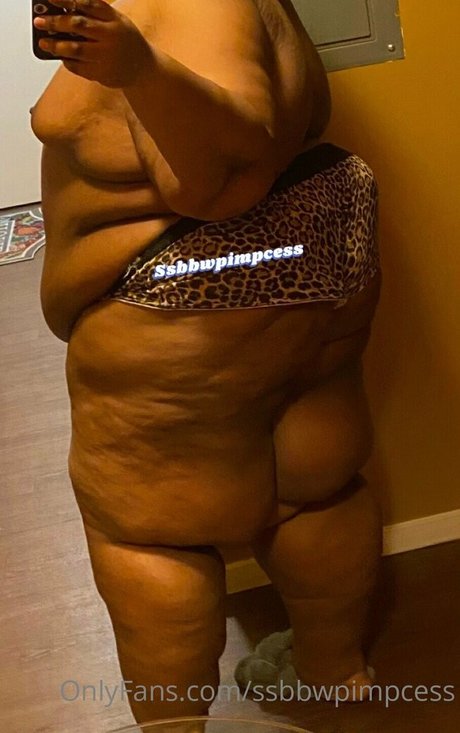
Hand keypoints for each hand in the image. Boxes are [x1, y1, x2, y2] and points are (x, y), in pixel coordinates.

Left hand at [33, 0, 150, 86]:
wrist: (144, 69)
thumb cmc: (125, 41)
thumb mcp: (116, 21)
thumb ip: (95, 15)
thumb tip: (63, 10)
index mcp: (114, 19)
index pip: (87, 4)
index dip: (66, 0)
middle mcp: (111, 36)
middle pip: (78, 25)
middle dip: (55, 22)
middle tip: (39, 22)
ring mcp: (107, 56)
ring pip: (76, 48)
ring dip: (57, 46)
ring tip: (44, 43)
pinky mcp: (103, 74)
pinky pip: (80, 67)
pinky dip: (68, 62)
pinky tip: (62, 58)